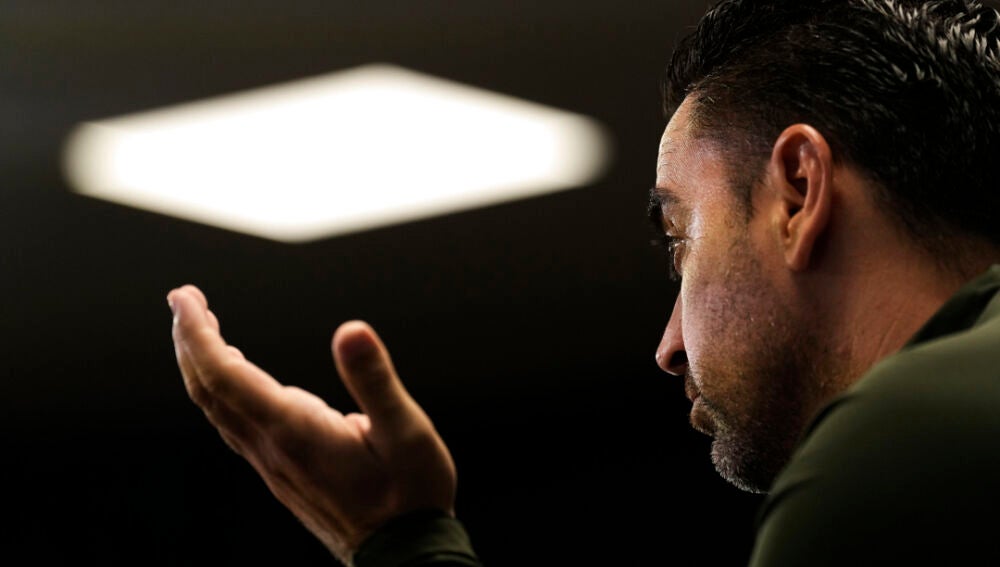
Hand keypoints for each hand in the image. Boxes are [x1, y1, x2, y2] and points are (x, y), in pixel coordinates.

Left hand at [167, 285, 456, 564]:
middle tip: (184, 299)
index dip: (197, 335)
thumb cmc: (410, 495)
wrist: (404, 555)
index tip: (184, 296)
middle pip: (209, 390)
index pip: (224, 376)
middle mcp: (271, 448)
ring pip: (217, 408)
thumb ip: (375, 380)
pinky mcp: (282, 470)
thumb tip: (351, 331)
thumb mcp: (406, 432)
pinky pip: (233, 422)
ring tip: (200, 327)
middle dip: (190, 341)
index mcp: (293, 432)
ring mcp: (272, 463)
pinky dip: (221, 388)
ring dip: (201, 364)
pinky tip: (233, 375)